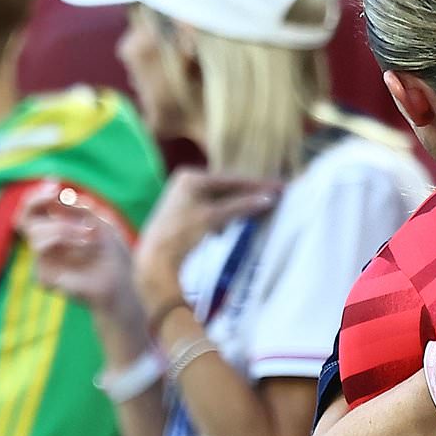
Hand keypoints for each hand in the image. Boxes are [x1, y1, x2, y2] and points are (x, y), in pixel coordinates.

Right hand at [15, 181, 133, 309]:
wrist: (123, 285)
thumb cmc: (114, 255)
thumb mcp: (101, 224)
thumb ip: (81, 209)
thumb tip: (61, 193)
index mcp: (57, 231)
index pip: (36, 210)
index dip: (39, 194)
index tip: (54, 182)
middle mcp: (47, 245)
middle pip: (22, 217)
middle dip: (35, 201)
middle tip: (55, 194)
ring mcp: (44, 262)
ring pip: (34, 233)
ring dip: (63, 226)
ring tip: (89, 233)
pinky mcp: (43, 277)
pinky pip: (41, 251)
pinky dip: (65, 240)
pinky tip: (87, 244)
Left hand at [134, 168, 280, 308]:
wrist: (155, 259)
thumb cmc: (181, 233)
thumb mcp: (213, 217)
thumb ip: (241, 206)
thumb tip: (270, 199)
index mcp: (192, 176)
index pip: (232, 179)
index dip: (257, 184)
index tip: (280, 186)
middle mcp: (187, 181)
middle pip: (228, 188)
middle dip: (251, 194)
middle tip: (277, 196)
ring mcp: (186, 197)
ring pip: (222, 199)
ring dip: (240, 206)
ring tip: (263, 208)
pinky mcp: (186, 213)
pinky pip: (214, 209)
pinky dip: (227, 215)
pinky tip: (236, 223)